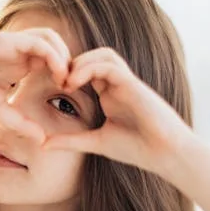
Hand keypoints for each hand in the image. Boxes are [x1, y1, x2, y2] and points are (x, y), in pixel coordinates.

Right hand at [0, 28, 70, 141]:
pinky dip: (53, 55)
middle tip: (72, 85)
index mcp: (20, 64)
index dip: (65, 74)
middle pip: (57, 45)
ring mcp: (14, 44)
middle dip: (69, 63)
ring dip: (64, 55)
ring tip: (65, 78)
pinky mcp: (7, 41)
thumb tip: (43, 141)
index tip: (69, 93)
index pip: (52, 60)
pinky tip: (56, 73)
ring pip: (51, 38)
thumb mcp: (0, 112)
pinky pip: (39, 42)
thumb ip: (21, 124)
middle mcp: (20, 51)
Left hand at [41, 47, 193, 177]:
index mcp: (109, 94)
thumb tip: (43, 144)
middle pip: (93, 57)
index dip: (66, 74)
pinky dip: (90, 69)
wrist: (166, 154)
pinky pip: (110, 66)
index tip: (50, 87)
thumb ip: (70, 140)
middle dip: (71, 63)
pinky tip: (74, 82)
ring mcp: (126, 83)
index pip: (86, 71)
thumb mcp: (95, 143)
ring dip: (81, 62)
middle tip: (54, 79)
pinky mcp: (134, 85)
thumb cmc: (136, 149)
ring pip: (103, 55)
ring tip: (64, 80)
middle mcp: (117, 84)